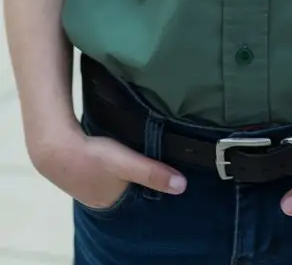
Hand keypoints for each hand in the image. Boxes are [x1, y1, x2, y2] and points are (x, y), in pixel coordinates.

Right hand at [31, 126, 186, 208]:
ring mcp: (87, 185)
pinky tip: (118, 152)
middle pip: (128, 187)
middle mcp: (98, 198)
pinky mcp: (80, 169)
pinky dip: (112, 163)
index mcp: (110, 202)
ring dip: (126, 168)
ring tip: (142, 155)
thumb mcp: (127, 164)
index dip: (153, 185)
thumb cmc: (92, 157)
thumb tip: (182, 186)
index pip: (139, 197)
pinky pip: (103, 169)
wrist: (53, 145)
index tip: (169, 173)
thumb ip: (153, 174)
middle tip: (160, 160)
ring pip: (115, 177)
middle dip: (141, 176)